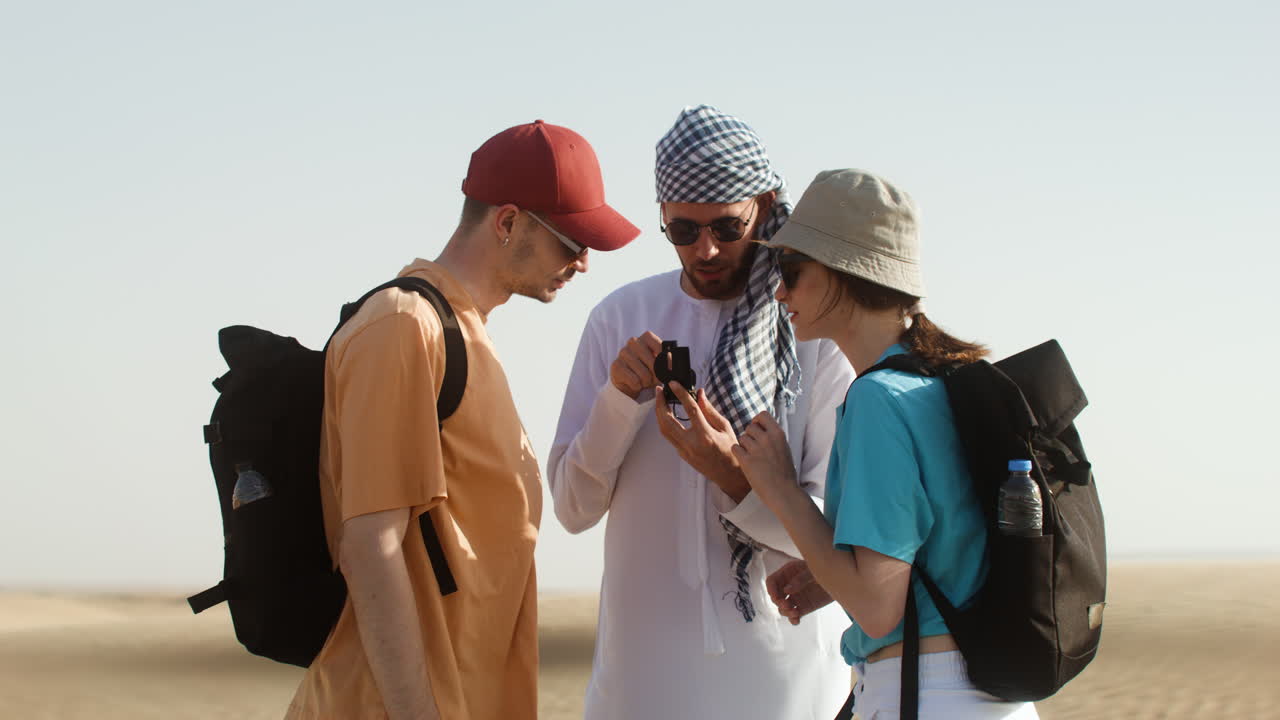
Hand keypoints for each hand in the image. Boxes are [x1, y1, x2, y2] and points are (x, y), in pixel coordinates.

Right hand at [610, 332, 662, 399]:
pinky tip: (634, 383)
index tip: (668, 370)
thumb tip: (671, 365)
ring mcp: (623, 352)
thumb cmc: (647, 370)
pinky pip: (635, 381)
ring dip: (647, 382)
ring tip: (644, 381)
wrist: (629, 382)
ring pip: (644, 375)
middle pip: (654, 364)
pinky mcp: (616, 365)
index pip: (661, 349)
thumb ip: (667, 361)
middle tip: (653, 379)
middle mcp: (634, 341)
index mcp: (647, 337)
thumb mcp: (660, 364)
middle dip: (656, 376)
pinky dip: (638, 386)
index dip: (667, 363)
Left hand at [654, 381, 750, 501]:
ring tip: (660, 400)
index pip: (689, 410)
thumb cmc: (730, 450)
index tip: (673, 383)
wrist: (729, 475)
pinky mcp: (681, 454)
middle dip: (660, 403)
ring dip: (659, 413)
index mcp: (705, 435)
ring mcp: (684, 451)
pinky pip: (670, 436)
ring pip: (664, 430)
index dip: (680, 394)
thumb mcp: (724, 427)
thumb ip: (709, 410)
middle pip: (667, 421)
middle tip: (659, 390)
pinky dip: (666, 423)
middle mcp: (691, 444)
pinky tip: (667, 414)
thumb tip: (699, 393)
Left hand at [730, 411, 798, 508]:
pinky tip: (746, 462)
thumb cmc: (784, 472)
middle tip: (755, 449)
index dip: (757, 422)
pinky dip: (738, 454)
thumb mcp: (784, 448)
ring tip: (753, 458)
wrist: (783, 492)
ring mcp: (756, 449)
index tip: (758, 431)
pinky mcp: (746, 461)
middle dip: (750, 436)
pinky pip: (735, 448)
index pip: (762, 415)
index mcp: (778, 434)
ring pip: (741, 438)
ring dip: (744, 446)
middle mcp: (767, 438)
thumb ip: (773, 437)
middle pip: (749, 427)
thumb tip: (761, 426)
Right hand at [766, 559, 833, 624]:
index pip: (772, 581)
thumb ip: (801, 579)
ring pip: (783, 608)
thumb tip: (786, 590)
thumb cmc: (826, 569)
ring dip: (785, 612)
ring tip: (795, 613)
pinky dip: (793, 620)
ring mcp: (795, 598)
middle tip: (787, 605)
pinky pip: (794, 616)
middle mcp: (788, 586)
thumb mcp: (813, 570)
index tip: (776, 597)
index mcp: (788, 573)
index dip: (771, 589)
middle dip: (779, 602)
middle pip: (775, 596)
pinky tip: (796, 620)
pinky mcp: (803, 607)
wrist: (840, 579)